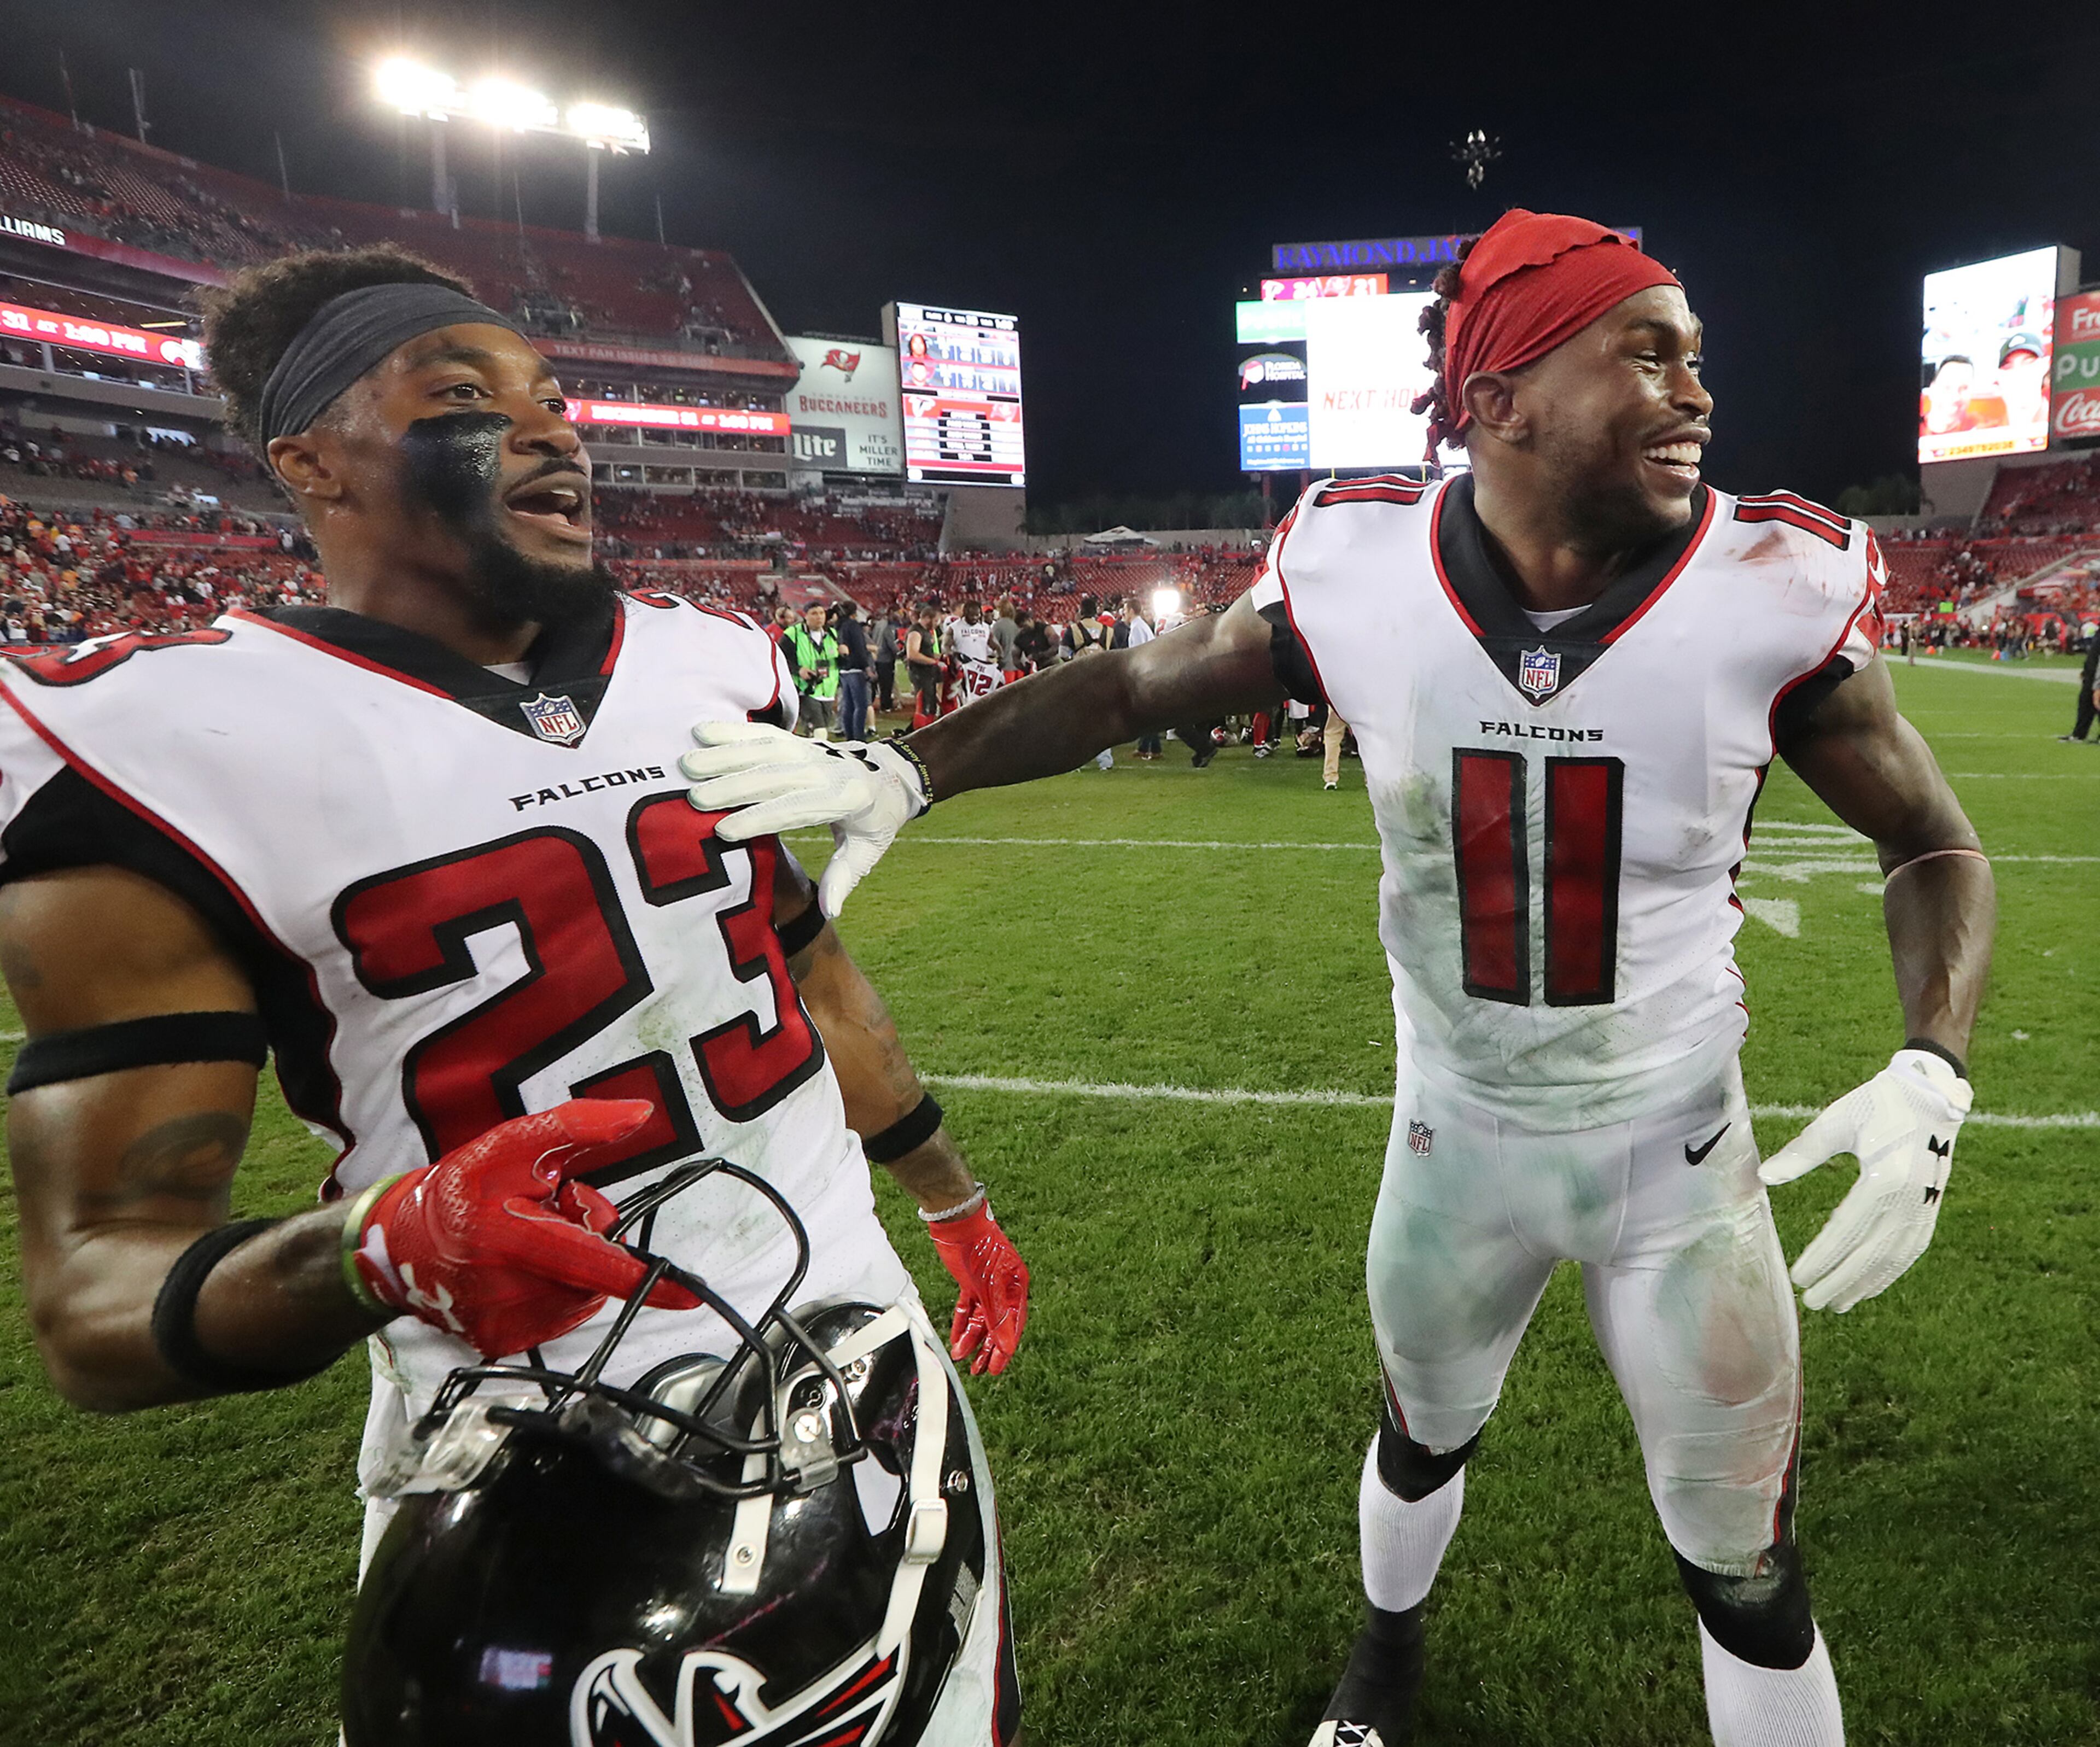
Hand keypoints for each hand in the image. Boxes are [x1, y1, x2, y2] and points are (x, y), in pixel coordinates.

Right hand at [346, 1100, 698, 1358]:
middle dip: (586, 1238)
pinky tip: (520, 1272)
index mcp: (503, 1237)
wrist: (402, 1243)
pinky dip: (554, 1292)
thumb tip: (641, 1113)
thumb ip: (578, 1125)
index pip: (586, 1261)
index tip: (686, 1298)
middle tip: (546, 1215)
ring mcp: (499, 1324)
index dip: (638, 1279)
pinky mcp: (499, 1344)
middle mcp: (500, 1289)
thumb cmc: (464, 1187)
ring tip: (528, 1242)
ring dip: (571, 1267)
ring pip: (581, 1295)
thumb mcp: (514, 1143)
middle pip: (592, 1270)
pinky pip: (560, 1316)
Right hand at [681, 721, 926, 913]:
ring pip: (765, 749)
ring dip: (725, 755)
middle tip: (694, 799)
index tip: (724, 830)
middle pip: (775, 777)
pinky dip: (733, 730)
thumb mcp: (869, 851)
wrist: (892, 774)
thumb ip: (844, 878)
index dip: (760, 818)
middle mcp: (827, 770)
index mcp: (846, 799)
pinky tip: (702, 730)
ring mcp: (811, 751)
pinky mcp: (799, 741)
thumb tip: (829, 912)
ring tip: (688, 763)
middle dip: (733, 786)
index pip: (797, 808)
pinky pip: (765, 733)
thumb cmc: (876, 820)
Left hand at [924, 1194, 1029, 1375]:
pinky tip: (957, 1337)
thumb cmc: (978, 1247)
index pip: (1013, 1326)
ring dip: (972, 1338)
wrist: (957, 1220)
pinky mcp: (970, 1281)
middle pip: (998, 1325)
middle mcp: (1004, 1287)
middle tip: (980, 1370)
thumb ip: (998, 1316)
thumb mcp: (988, 1286)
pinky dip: (962, 1322)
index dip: (1004, 1349)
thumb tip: (1007, 1345)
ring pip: (981, 1318)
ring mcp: (986, 1284)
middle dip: (988, 1348)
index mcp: (1016, 1286)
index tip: (995, 1369)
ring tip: (963, 1357)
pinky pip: (968, 1308)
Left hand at [1758, 1049, 1971, 1311]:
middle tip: (1812, 1302)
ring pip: (1893, 1258)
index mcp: (1886, 1178)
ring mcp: (1926, 1207)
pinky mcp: (1932, 1208)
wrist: (1931, 1094)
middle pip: (1872, 1253)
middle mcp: (1911, 1199)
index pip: (1848, 1229)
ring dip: (1865, 1284)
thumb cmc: (1877, 1104)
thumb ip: (1803, 1152)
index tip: (1799, 1277)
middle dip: (1841, 1281)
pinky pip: (1911, 1250)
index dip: (1824, 1257)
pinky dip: (1890, 1272)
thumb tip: (1765, 1177)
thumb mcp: (1837, 1120)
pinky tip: (1870, 1286)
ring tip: (1838, 1304)